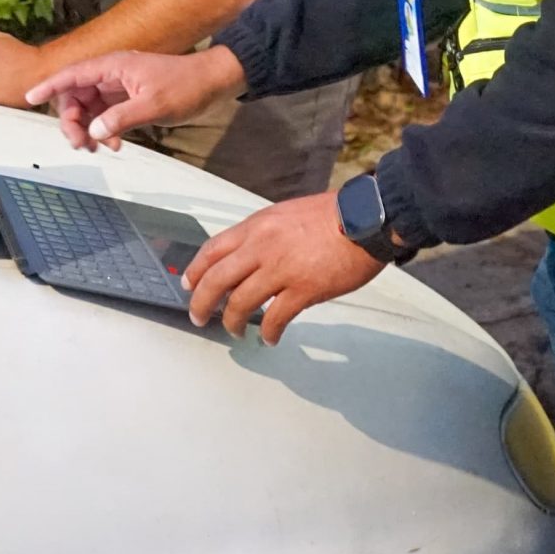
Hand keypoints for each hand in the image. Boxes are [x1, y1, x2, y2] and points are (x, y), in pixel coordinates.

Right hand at [25, 47, 245, 150]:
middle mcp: (111, 75)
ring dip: (88, 128)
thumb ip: (121, 118)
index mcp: (113, 66)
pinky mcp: (127, 99)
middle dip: (72, 120)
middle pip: (75, 96)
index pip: (72, 74)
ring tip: (97, 147)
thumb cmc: (188, 85)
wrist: (213, 83)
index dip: (48, 86)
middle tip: (81, 143)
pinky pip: (104, 115)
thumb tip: (95, 131)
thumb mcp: (155, 104)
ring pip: (88, 108)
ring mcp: (118, 87)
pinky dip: (103, 130)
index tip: (30, 97)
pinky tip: (113, 144)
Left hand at [184, 191, 385, 343]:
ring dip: (232, 321)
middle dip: (201, 302)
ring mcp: (281, 269)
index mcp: (257, 226)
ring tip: (234, 330)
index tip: (189, 284)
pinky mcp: (304, 290)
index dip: (195, 270)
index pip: (212, 249)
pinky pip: (275, 318)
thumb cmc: (332, 215)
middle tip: (198, 316)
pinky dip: (267, 332)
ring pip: (240, 302)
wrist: (365, 218)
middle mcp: (262, 247)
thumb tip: (250, 256)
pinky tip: (269, 338)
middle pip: (217, 280)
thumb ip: (264, 235)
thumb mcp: (285, 215)